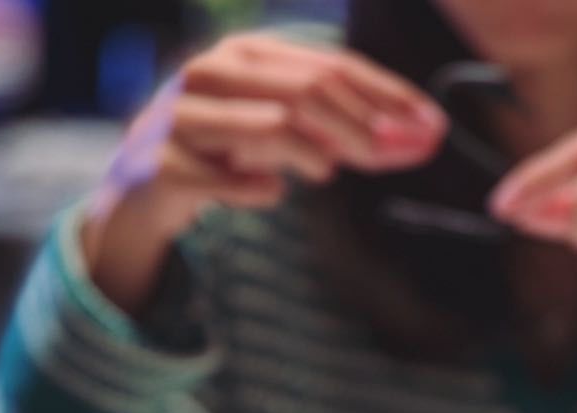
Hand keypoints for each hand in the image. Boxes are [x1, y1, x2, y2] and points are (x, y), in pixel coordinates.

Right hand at [83, 33, 446, 311]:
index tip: (431, 126)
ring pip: (271, 126)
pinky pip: (230, 181)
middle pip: (307, 91)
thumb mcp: (287, 132)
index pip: (331, 66)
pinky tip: (270, 194)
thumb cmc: (227, 152)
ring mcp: (185, 117)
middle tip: (395, 155)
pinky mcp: (167, 165)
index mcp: (248, 55)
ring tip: (326, 173)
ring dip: (313, 154)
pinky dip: (260, 191)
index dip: (387, 95)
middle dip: (362, 126)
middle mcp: (213, 72)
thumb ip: (345, 133)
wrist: (146, 187)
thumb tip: (420, 138)